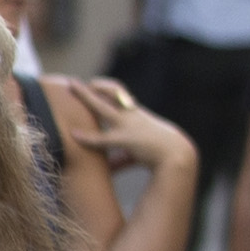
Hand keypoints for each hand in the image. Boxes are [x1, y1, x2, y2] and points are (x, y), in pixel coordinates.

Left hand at [61, 78, 195, 173]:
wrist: (178, 155)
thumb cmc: (161, 153)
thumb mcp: (138, 150)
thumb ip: (120, 157)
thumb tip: (108, 168)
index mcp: (137, 115)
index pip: (120, 95)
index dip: (106, 89)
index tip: (92, 84)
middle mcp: (132, 115)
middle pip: (110, 94)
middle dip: (90, 89)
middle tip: (72, 83)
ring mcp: (128, 125)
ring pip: (103, 108)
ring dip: (86, 98)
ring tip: (71, 91)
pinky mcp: (126, 139)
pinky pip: (103, 138)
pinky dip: (88, 137)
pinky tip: (75, 134)